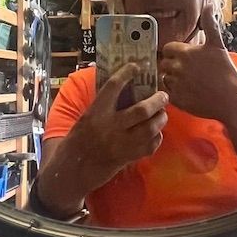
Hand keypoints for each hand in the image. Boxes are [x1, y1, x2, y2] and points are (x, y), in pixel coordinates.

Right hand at [67, 63, 168, 188]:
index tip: (136, 66)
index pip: (113, 86)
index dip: (126, 73)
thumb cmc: (78, 140)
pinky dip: (157, 137)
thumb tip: (123, 88)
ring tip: (162, 113)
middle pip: (141, 110)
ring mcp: (120, 144)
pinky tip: (156, 132)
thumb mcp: (87, 117)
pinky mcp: (127, 158)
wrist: (72, 170)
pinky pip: (150, 146)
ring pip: (150, 128)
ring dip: (160, 119)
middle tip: (163, 95)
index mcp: (96, 112)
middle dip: (157, 101)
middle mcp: (110, 126)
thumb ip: (103, 105)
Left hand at [160, 5, 236, 121]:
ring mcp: (176, 84)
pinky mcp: (176, 99)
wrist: (231, 99)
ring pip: (165, 78)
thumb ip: (210, 25)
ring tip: (190, 82)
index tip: (185, 58)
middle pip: (165, 63)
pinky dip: (175, 93)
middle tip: (189, 71)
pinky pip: (168, 93)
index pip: (168, 48)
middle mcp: (178, 67)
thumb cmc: (225, 72)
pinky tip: (189, 92)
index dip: (175, 52)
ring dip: (173, 79)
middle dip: (173, 66)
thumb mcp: (218, 45)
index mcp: (185, 53)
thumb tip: (209, 6)